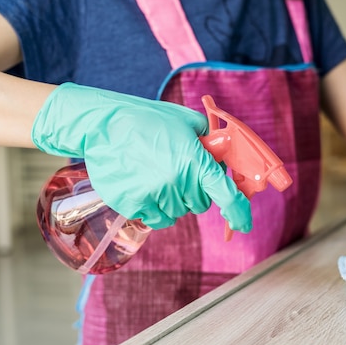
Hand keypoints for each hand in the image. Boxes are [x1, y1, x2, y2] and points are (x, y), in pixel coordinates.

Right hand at [31, 82, 251, 231]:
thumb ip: (210, 140)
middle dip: (194, 190)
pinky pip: (157, 219)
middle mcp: (177, 181)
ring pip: (178, 213)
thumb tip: (221, 156)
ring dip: (173, 200)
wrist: (102, 125)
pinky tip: (145, 186)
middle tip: (177, 169)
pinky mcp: (133, 205)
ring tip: (155, 174)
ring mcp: (154, 195)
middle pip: (200, 204)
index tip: (243, 224)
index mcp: (195, 161)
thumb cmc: (147, 119)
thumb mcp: (186, 121)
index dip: (238, 213)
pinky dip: (155, 208)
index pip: (225, 195)